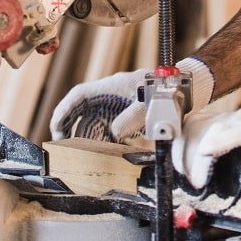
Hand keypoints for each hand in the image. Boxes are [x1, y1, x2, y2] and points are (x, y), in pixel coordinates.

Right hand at [50, 57, 213, 141]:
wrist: (184, 89)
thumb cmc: (166, 93)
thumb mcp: (147, 106)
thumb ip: (130, 119)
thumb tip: (114, 134)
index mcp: (111, 87)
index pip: (79, 96)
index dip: (64, 110)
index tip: (55, 127)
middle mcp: (111, 96)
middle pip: (83, 110)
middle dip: (70, 126)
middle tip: (62, 146)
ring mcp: (119, 105)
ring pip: (95, 120)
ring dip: (85, 135)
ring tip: (79, 153)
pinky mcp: (128, 114)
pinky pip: (109, 126)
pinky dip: (101, 138)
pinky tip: (101, 151)